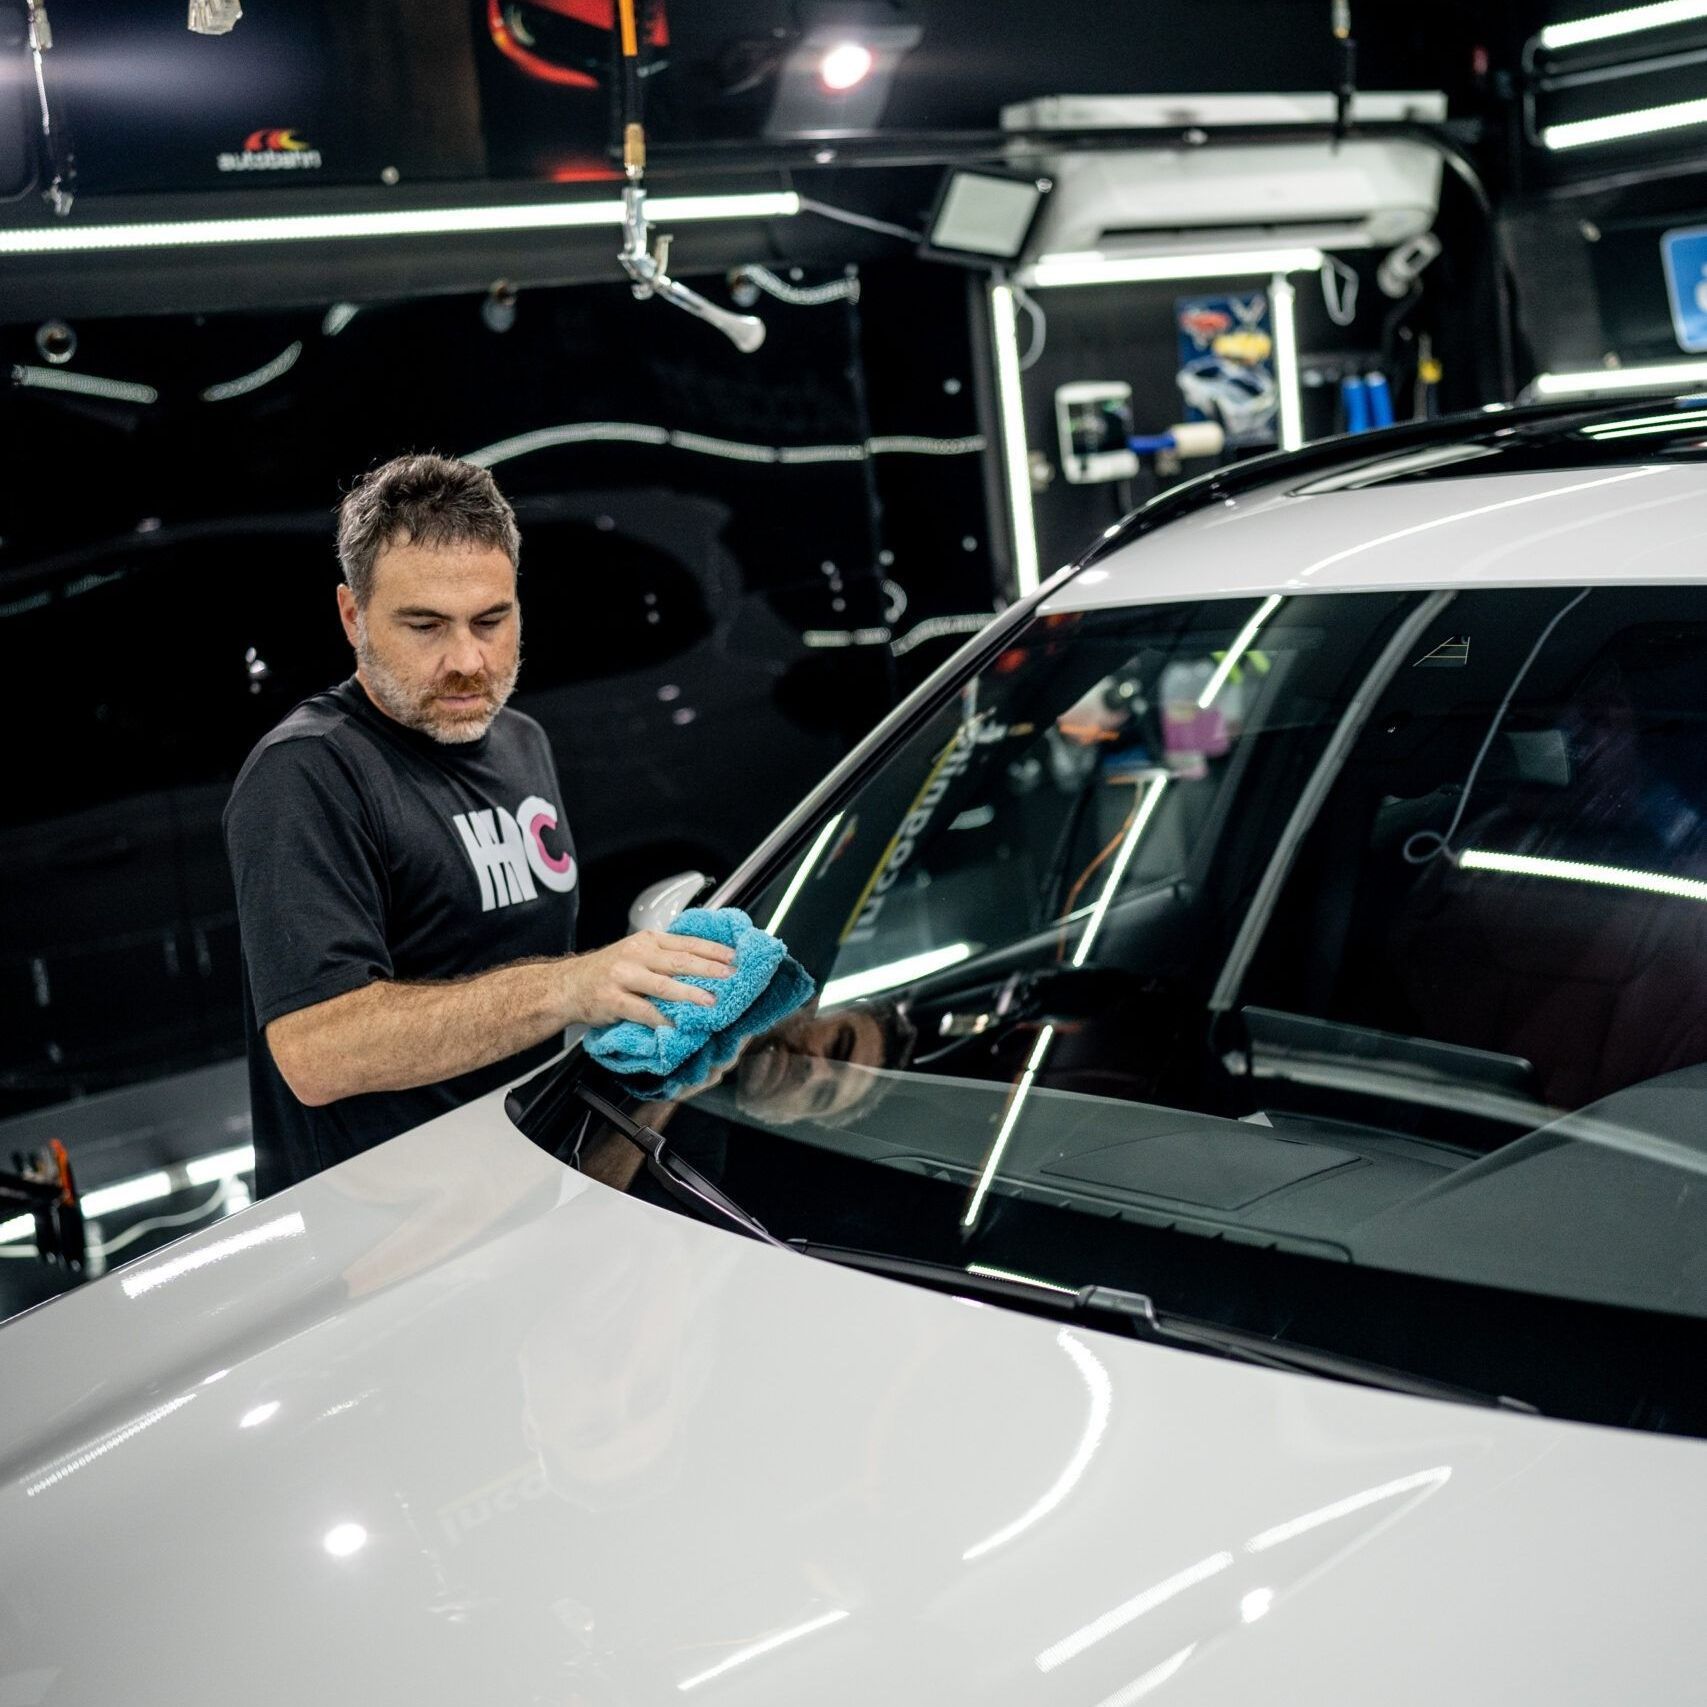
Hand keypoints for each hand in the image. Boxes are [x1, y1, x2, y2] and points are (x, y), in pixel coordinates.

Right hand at [565, 931, 735, 1029]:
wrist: (568, 985)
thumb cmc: (607, 971)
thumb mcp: (636, 953)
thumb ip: (664, 957)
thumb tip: (705, 968)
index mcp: (648, 941)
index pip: (687, 943)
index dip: (713, 950)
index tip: (735, 958)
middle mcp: (636, 954)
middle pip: (679, 961)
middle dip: (709, 969)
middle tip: (732, 976)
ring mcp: (623, 976)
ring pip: (663, 985)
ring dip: (690, 993)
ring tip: (711, 1001)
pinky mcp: (612, 1000)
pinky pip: (642, 1011)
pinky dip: (662, 1019)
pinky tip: (677, 1025)